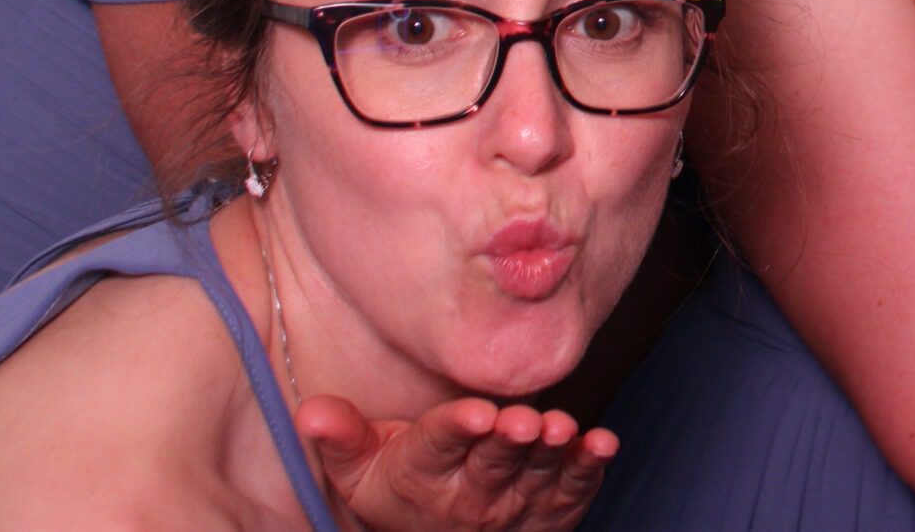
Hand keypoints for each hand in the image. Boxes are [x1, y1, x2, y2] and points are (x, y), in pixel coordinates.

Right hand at [299, 394, 615, 531]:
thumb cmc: (401, 484)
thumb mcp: (359, 469)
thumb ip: (341, 438)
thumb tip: (312, 410)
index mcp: (422, 476)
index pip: (439, 446)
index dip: (457, 429)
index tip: (475, 414)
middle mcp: (471, 494)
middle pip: (493, 462)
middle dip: (509, 440)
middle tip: (523, 422)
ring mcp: (517, 502)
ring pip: (537, 473)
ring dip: (553, 453)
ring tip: (562, 430)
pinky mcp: (556, 505)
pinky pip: (576, 488)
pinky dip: (590, 467)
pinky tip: (602, 445)